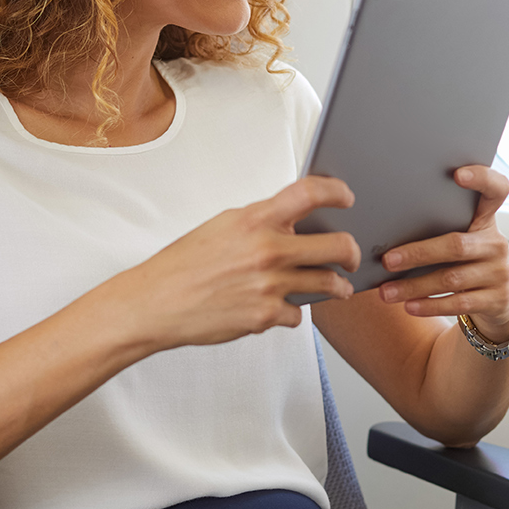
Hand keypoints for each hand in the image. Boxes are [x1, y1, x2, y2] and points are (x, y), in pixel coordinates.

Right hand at [111, 175, 360, 350]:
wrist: (155, 303)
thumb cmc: (184, 265)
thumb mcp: (222, 227)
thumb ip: (260, 223)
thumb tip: (292, 221)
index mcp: (255, 220)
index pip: (310, 193)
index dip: (337, 192)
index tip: (346, 197)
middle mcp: (267, 250)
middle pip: (339, 246)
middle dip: (352, 253)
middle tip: (351, 257)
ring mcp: (270, 285)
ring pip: (329, 284)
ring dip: (337, 287)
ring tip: (338, 287)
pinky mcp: (266, 316)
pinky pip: (299, 315)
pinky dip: (293, 312)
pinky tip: (281, 308)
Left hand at [374, 166, 508, 341]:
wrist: (505, 300)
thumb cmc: (471, 261)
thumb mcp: (465, 239)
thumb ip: (440, 229)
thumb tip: (386, 232)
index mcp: (486, 221)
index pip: (496, 190)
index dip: (482, 178)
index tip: (458, 174)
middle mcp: (496, 244)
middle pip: (455, 245)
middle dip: (418, 254)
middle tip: (387, 260)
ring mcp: (499, 273)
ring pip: (451, 279)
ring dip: (414, 286)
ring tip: (387, 292)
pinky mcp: (497, 300)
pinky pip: (458, 304)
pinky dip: (430, 305)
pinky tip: (409, 306)